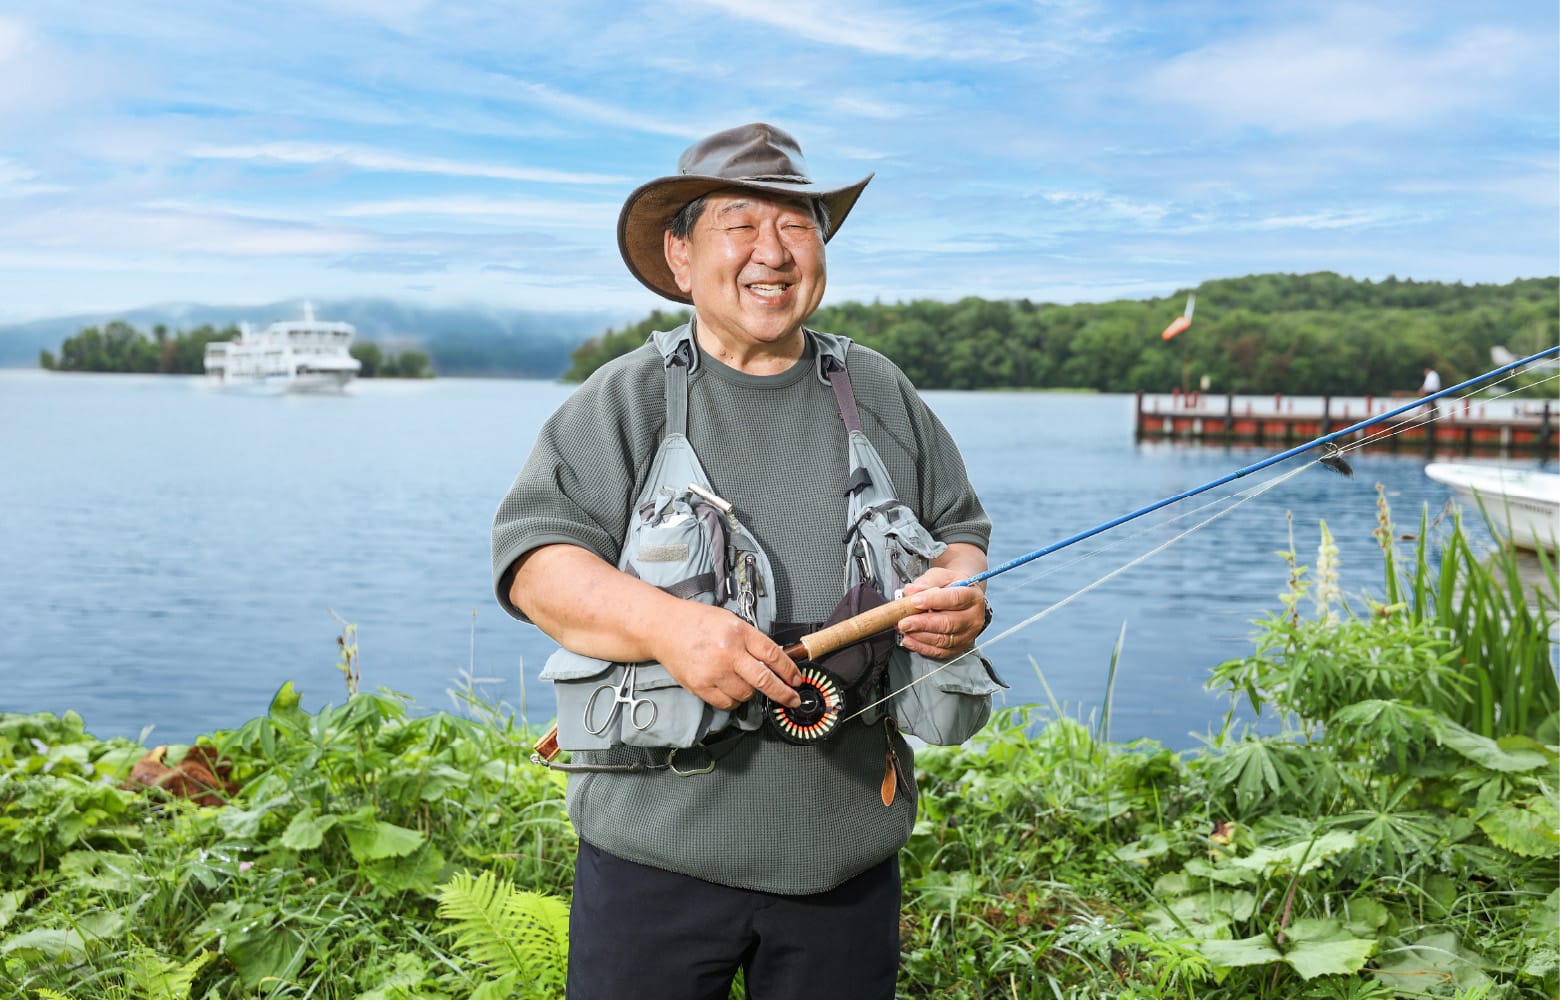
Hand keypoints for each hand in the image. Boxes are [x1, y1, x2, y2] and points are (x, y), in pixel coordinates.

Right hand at [652, 603, 803, 709]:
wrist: (664, 628)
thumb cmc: (697, 622)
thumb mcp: (730, 621)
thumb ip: (751, 640)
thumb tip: (773, 661)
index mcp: (739, 632)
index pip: (773, 654)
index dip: (789, 670)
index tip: (796, 680)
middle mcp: (728, 653)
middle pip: (764, 680)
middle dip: (784, 693)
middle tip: (793, 700)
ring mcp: (714, 672)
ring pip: (746, 694)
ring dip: (750, 692)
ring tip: (742, 681)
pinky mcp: (700, 686)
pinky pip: (727, 703)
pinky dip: (733, 700)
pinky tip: (730, 690)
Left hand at [896, 567, 986, 658]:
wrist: (962, 598)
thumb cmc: (951, 587)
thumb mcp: (941, 576)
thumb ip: (927, 582)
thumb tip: (912, 591)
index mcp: (972, 596)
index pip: (954, 599)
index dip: (933, 600)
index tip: (915, 601)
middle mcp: (973, 617)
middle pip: (948, 623)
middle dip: (922, 623)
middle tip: (904, 622)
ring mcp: (968, 635)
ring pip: (943, 640)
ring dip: (920, 636)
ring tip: (904, 629)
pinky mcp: (959, 647)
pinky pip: (940, 652)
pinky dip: (922, 647)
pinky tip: (909, 640)